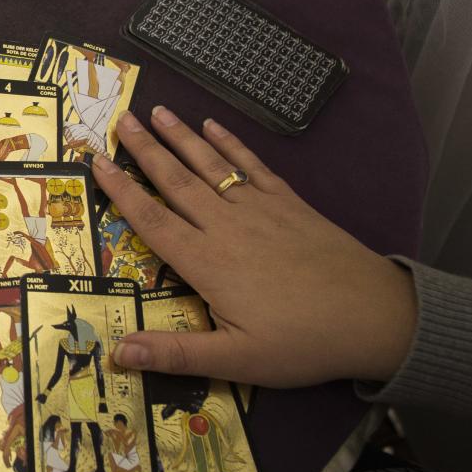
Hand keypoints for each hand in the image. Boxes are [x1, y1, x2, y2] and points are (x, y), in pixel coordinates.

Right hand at [91, 107, 417, 386]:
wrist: (374, 316)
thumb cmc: (302, 343)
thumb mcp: (236, 361)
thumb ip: (175, 354)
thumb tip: (118, 353)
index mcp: (206, 263)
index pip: (151, 221)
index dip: (121, 191)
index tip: (97, 162)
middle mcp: (226, 226)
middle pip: (176, 182)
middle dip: (146, 150)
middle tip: (121, 120)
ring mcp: (259, 209)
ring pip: (210, 166)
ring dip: (182, 137)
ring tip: (158, 110)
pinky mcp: (289, 203)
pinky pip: (252, 165)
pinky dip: (230, 144)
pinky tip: (214, 125)